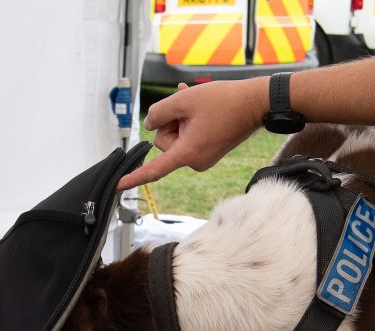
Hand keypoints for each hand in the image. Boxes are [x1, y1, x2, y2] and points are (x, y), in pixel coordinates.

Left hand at [118, 78, 267, 190]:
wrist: (256, 103)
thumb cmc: (223, 101)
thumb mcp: (183, 100)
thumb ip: (158, 112)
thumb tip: (149, 124)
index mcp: (188, 153)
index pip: (154, 169)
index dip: (134, 178)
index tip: (119, 186)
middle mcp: (195, 161)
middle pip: (164, 142)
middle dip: (170, 122)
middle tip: (188, 107)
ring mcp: (203, 157)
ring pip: (176, 137)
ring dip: (180, 118)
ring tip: (196, 104)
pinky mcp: (209, 151)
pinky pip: (187, 137)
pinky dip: (188, 121)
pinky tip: (194, 103)